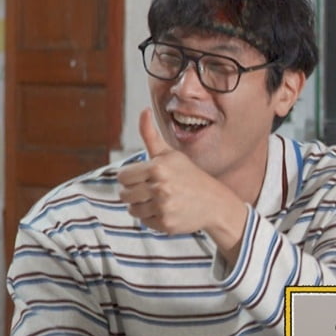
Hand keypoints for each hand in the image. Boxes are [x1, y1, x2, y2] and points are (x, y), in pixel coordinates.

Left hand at [115, 108, 247, 257]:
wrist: (212, 201)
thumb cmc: (188, 174)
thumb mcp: (169, 153)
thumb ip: (150, 134)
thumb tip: (144, 110)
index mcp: (157, 167)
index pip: (123, 176)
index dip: (128, 177)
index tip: (137, 177)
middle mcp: (159, 188)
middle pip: (124, 194)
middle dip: (132, 192)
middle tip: (146, 189)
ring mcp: (163, 207)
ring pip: (133, 210)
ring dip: (140, 205)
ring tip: (155, 199)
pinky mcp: (166, 224)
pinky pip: (144, 222)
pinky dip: (150, 217)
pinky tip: (163, 209)